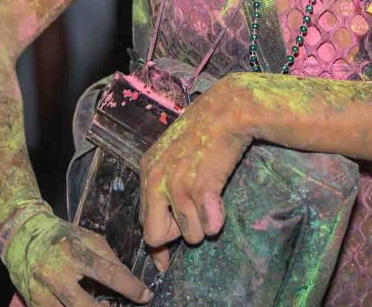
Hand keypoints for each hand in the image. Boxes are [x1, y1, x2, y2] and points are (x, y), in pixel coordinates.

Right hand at [2, 209, 151, 306]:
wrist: (20, 235)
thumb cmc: (61, 236)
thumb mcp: (87, 238)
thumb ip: (108, 258)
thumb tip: (129, 280)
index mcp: (73, 252)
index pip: (108, 273)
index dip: (130, 287)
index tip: (145, 295)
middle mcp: (55, 274)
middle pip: (87, 306)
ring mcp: (42, 292)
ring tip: (105, 306)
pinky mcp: (34, 303)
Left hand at [138, 74, 253, 250]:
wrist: (228, 110)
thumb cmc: (207, 132)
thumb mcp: (175, 155)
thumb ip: (167, 186)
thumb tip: (168, 223)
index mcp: (147, 171)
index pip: (143, 221)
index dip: (158, 243)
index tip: (165, 262)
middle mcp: (155, 179)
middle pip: (154, 235)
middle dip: (177, 236)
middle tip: (196, 221)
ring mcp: (176, 184)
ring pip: (187, 235)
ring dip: (203, 226)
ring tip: (213, 202)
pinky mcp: (199, 187)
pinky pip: (207, 227)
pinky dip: (217, 221)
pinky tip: (220, 204)